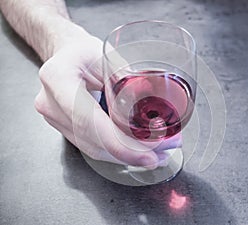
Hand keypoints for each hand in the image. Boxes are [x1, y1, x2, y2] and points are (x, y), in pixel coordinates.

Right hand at [34, 36, 180, 167]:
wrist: (66, 56)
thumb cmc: (85, 51)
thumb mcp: (107, 55)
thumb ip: (127, 79)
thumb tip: (153, 103)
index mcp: (59, 79)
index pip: (91, 122)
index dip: (121, 144)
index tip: (149, 153)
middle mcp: (51, 103)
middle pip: (94, 142)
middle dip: (132, 152)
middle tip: (162, 153)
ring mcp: (55, 119)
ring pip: (94, 150)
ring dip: (127, 155)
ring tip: (157, 153)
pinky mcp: (64, 127)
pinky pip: (92, 146)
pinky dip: (116, 151)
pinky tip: (137, 150)